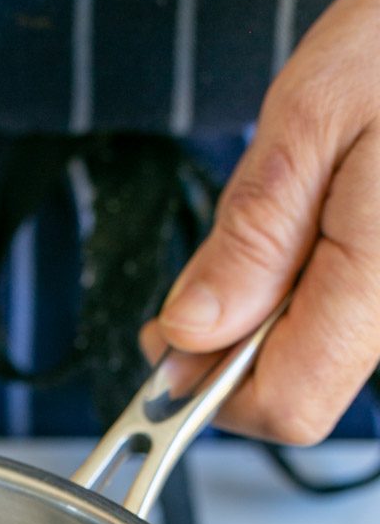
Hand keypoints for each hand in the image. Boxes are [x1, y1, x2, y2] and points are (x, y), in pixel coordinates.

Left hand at [143, 0, 379, 445]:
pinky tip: (296, 222)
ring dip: (259, 309)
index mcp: (378, 280)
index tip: (165, 341)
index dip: (209, 389)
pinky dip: (292, 285)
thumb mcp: (309, 119)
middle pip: (293, 387)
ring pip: (309, 351)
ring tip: (272, 216)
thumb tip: (190, 332)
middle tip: (206, 268)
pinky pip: (331, 313)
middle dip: (228, 345)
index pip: (284, 404)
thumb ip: (250, 236)